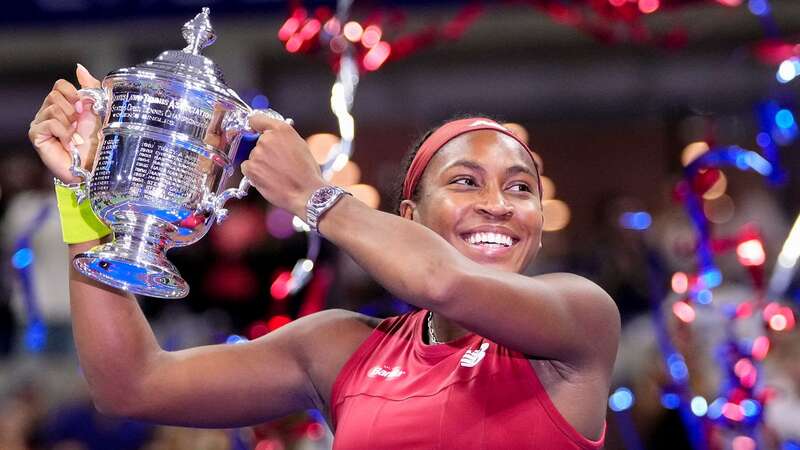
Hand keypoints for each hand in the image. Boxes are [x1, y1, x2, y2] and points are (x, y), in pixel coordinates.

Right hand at [28, 64, 102, 183]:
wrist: (94, 165)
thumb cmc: (97, 142)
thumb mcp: (98, 110)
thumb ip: (91, 88)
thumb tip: (79, 68)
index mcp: (64, 105)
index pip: (60, 85)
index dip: (73, 93)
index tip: (84, 107)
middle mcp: (49, 112)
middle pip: (55, 95)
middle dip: (73, 110)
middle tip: (80, 125)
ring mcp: (41, 123)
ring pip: (52, 108)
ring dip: (69, 123)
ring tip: (76, 136)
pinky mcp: (37, 135)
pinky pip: (49, 122)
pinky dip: (64, 132)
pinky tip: (69, 142)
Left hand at [241, 114, 325, 217]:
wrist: (307, 192)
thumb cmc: (307, 172)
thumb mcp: (301, 145)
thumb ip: (284, 137)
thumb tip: (275, 137)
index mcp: (282, 129)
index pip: (256, 119)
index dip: (255, 126)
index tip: (254, 130)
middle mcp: (267, 138)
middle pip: (256, 141)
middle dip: (264, 151)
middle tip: (277, 163)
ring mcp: (257, 153)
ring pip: (253, 156)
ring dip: (260, 163)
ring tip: (277, 174)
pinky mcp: (251, 168)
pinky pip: (247, 167)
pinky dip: (254, 173)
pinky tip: (268, 179)